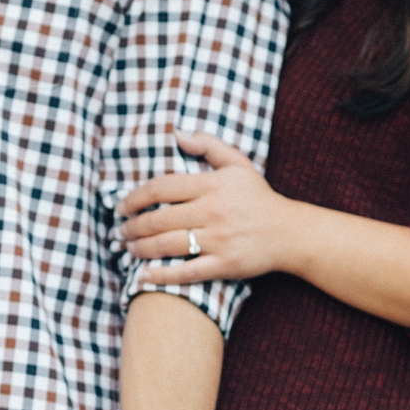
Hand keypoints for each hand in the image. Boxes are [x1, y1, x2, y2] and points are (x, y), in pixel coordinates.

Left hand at [118, 130, 292, 283]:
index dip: (134, 198)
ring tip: (128, 249)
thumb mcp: (238, 163)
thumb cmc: (259, 198)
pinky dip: (162, 275)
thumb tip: (177, 134)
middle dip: (132, 227)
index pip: (161, 188)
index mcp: (212, 185)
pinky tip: (144, 275)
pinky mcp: (225, 265)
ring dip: (140, 249)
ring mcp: (219, 240)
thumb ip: (208, 145)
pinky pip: (186, 271)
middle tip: (120, 232)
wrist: (290, 233)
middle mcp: (213, 211)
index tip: (121, 207)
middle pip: (158, 219)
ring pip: (167, 245)